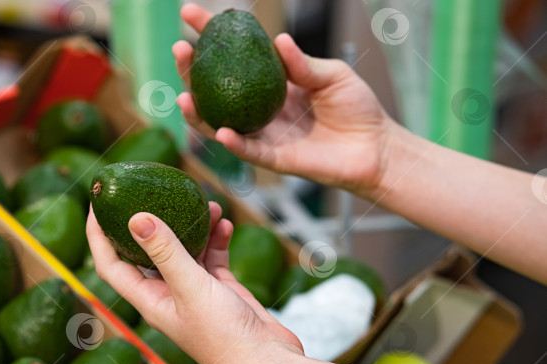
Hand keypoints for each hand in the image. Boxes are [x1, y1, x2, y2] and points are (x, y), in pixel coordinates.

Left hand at [86, 202, 302, 363]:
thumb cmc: (226, 339)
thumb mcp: (191, 288)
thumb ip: (166, 252)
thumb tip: (136, 218)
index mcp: (150, 301)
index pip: (111, 265)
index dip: (98, 236)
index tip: (97, 204)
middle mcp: (168, 296)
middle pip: (148, 252)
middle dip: (150, 221)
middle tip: (149, 190)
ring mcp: (194, 293)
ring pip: (184, 250)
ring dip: (192, 226)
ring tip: (206, 203)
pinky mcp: (220, 291)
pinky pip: (212, 257)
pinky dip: (217, 239)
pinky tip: (225, 223)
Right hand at [174, 3, 392, 197]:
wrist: (376, 148)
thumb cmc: (357, 108)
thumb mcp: (331, 75)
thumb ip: (302, 64)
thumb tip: (278, 41)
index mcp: (270, 81)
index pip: (234, 55)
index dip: (209, 35)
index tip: (189, 14)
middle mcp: (258, 107)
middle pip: (214, 88)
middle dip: (191, 69)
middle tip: (179, 49)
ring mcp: (263, 133)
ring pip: (219, 123)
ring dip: (197, 111)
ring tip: (182, 94)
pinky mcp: (273, 159)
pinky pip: (248, 150)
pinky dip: (233, 142)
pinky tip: (220, 130)